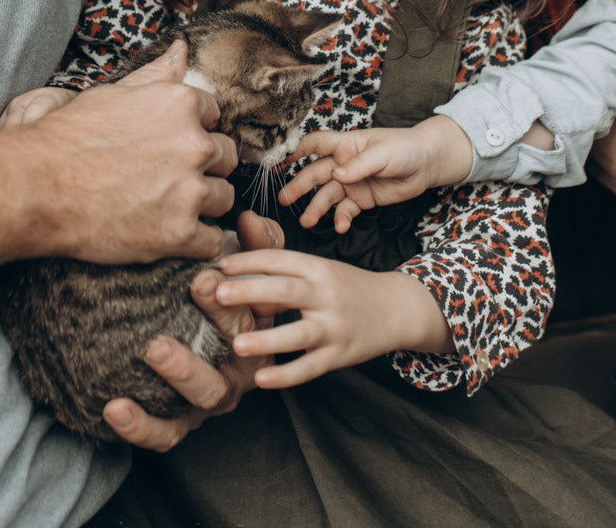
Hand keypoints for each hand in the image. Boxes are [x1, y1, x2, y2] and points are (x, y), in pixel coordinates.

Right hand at [0, 42, 237, 263]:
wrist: (37, 185)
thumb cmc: (69, 137)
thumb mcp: (114, 93)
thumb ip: (156, 75)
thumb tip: (181, 49)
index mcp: (181, 104)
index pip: (214, 116)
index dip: (194, 131)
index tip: (171, 145)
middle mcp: (194, 144)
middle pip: (226, 157)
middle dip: (205, 166)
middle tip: (172, 178)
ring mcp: (189, 191)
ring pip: (224, 198)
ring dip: (204, 204)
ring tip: (169, 207)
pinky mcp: (178, 233)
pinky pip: (212, 242)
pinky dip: (198, 241)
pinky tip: (174, 234)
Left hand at [103, 211, 282, 451]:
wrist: (209, 342)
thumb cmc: (228, 301)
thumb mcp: (245, 272)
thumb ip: (253, 245)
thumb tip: (250, 218)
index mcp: (254, 338)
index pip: (247, 323)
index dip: (228, 305)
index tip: (203, 279)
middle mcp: (236, 374)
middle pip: (222, 374)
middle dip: (192, 357)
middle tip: (159, 340)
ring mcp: (209, 402)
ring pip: (200, 400)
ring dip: (176, 379)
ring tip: (148, 354)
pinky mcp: (181, 423)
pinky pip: (164, 434)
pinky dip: (140, 427)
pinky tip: (113, 408)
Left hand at [210, 248, 449, 387]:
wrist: (397, 308)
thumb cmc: (347, 287)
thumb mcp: (320, 267)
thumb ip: (281, 262)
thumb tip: (241, 237)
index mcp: (318, 268)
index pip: (281, 260)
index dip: (249, 261)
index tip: (219, 265)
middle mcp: (326, 294)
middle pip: (287, 290)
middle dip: (252, 291)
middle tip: (218, 293)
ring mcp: (334, 326)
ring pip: (299, 333)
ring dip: (267, 339)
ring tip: (237, 344)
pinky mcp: (339, 355)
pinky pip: (310, 367)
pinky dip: (286, 374)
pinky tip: (262, 378)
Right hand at [280, 116, 472, 230]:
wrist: (427, 164)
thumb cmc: (405, 148)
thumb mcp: (383, 153)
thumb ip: (360, 165)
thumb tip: (338, 176)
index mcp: (346, 145)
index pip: (317, 143)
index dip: (299, 150)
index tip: (282, 161)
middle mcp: (344, 164)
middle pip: (316, 174)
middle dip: (299, 186)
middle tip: (284, 200)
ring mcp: (352, 183)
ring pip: (328, 196)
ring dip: (316, 208)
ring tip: (306, 221)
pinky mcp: (362, 199)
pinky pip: (346, 210)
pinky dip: (341, 218)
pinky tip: (341, 226)